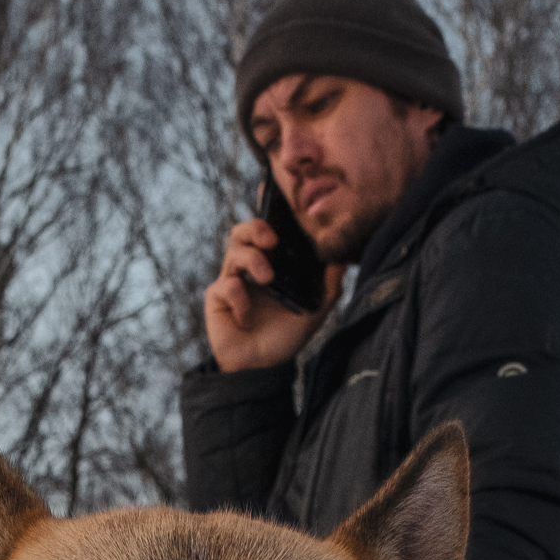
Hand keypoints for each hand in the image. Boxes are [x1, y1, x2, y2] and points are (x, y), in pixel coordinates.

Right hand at [205, 215, 341, 373]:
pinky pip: (226, 286)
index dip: (264, 209)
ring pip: (233, 251)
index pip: (265, 231)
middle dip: (256, 228)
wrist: (263, 371)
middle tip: (272, 240)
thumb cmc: (284, 338)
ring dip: (252, 259)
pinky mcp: (217, 298)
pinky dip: (239, 299)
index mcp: (269, 265)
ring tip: (268, 279)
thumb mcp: (314, 310)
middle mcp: (248, 269)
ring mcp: (231, 281)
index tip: (269, 188)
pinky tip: (247, 318)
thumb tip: (342, 258)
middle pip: (242, 231)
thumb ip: (328, 285)